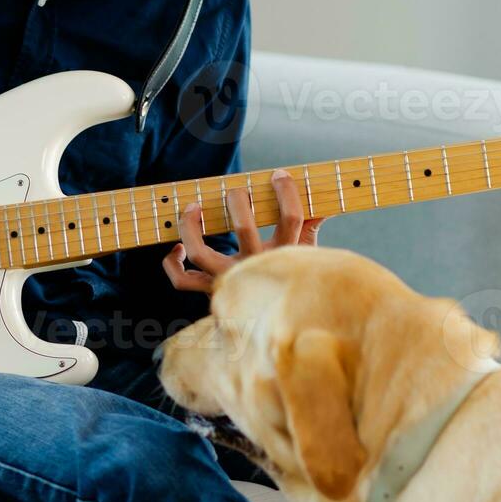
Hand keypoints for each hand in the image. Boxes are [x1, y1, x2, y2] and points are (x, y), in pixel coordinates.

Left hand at [162, 169, 327, 293]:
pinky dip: (173, 264)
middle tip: (235, 191)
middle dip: (237, 201)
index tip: (279, 175)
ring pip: (202, 251)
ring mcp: (229, 280)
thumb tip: (327, 201)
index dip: (286, 192)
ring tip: (194, 207)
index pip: (291, 218)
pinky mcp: (209, 292)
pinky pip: (182, 280)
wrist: (277, 326)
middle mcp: (255, 268)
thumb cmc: (290, 280)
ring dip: (192, 226)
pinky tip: (178, 248)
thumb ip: (312, 225)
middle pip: (243, 229)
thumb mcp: (306, 255)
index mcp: (284, 257)